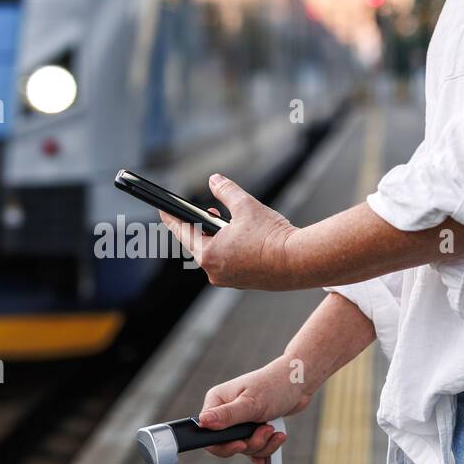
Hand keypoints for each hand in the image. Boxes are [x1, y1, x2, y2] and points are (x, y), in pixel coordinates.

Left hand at [158, 174, 298, 289]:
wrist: (301, 262)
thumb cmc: (272, 235)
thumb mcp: (245, 205)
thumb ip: (226, 191)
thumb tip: (214, 179)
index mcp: (208, 254)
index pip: (182, 232)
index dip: (171, 217)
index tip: (162, 208)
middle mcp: (214, 272)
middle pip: (197, 244)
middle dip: (199, 226)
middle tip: (203, 210)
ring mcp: (228, 280)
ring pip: (214, 254)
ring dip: (215, 237)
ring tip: (222, 220)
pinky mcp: (243, 283)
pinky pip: (228, 262)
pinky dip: (228, 248)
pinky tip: (238, 237)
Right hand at [197, 357, 311, 463]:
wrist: (298, 382)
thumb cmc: (275, 386)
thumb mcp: (251, 403)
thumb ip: (227, 415)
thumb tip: (202, 422)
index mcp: (217, 402)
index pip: (208, 433)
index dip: (224, 444)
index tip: (241, 444)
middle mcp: (225, 413)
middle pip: (228, 444)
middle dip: (250, 443)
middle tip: (265, 431)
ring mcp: (239, 422)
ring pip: (244, 447)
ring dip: (263, 444)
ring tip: (274, 430)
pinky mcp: (252, 428)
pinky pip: (255, 448)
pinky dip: (267, 447)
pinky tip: (277, 438)